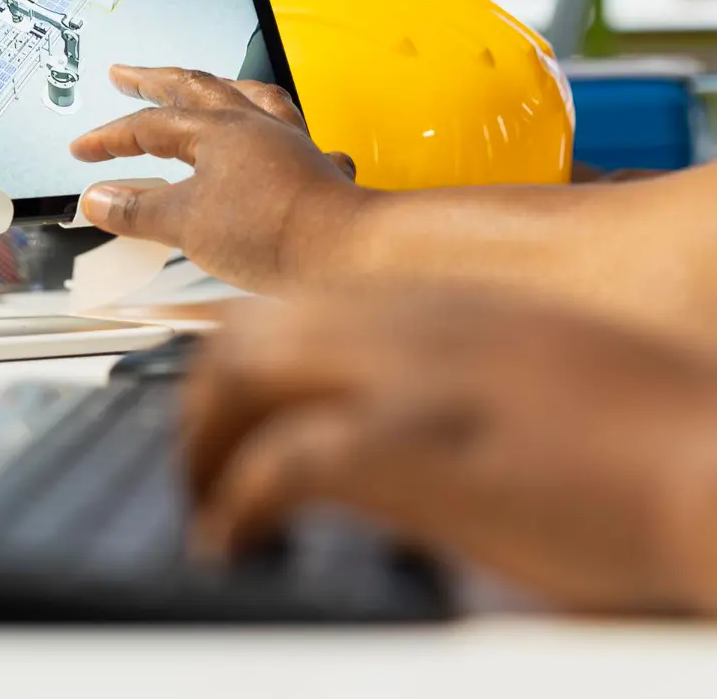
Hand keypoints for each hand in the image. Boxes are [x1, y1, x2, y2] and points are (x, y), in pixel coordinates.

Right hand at [69, 65, 362, 290]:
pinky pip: (291, 135)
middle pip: (197, 88)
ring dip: (217, 88)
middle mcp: (255, 126)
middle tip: (128, 73)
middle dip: (155, 80)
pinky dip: (272, 132)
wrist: (345, 253)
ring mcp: (289, 144)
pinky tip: (273, 140)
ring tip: (202, 85)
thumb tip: (98, 199)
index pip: (149, 126)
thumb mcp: (185, 224)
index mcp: (217, 131)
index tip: (84, 151)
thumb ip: (137, 209)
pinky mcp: (314, 170)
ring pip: (249, 97)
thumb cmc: (274, 232)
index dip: (110, 137)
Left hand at [182, 287, 716, 614]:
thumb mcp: (538, 380)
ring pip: (244, 375)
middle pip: (249, 333)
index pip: (298, 309)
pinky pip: (282, 461)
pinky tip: (231, 543)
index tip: (225, 417)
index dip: (241, 365)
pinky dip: (235, 503)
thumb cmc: (656, 442)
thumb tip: (398, 424)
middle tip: (196, 471)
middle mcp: (418, 324)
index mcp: (447, 311)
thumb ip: (459, 383)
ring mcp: (415, 376)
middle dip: (202, 405)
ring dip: (203, 447)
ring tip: (204, 510)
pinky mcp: (422, 444)